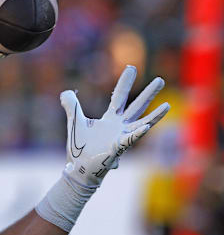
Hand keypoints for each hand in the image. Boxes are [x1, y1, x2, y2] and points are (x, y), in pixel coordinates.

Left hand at [61, 65, 169, 188]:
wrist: (78, 167)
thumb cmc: (79, 147)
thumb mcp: (75, 121)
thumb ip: (71, 106)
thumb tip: (66, 92)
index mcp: (109, 119)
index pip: (119, 96)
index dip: (125, 82)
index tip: (131, 67)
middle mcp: (119, 126)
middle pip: (136, 106)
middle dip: (148, 94)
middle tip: (160, 79)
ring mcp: (121, 137)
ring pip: (141, 123)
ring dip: (155, 115)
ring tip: (167, 105)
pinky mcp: (117, 148)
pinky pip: (130, 139)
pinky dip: (138, 133)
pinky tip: (147, 126)